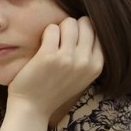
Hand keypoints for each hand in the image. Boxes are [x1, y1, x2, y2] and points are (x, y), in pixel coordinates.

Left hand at [0, 16, 103, 130]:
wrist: (32, 107)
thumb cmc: (55, 89)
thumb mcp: (82, 76)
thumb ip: (89, 56)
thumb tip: (90, 26)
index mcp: (97, 66)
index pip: (98, 32)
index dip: (83, 31)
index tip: (72, 40)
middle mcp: (85, 61)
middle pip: (85, 24)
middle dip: (71, 26)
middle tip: (60, 39)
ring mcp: (67, 58)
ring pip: (69, 23)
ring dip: (58, 28)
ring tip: (52, 41)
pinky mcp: (48, 56)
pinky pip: (52, 29)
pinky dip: (46, 33)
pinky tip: (42, 44)